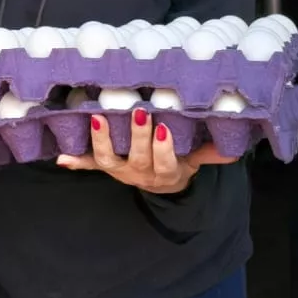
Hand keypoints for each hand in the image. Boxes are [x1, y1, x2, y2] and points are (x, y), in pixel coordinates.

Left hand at [56, 108, 235, 193]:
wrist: (159, 184)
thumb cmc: (177, 163)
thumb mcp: (194, 162)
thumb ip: (210, 154)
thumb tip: (235, 149)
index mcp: (165, 172)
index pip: (165, 163)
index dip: (164, 148)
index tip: (164, 128)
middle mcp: (140, 173)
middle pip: (138, 158)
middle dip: (137, 137)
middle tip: (137, 113)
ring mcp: (120, 170)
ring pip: (109, 159)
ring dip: (102, 140)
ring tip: (98, 118)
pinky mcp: (105, 166)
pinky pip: (89, 165)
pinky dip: (76, 161)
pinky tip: (62, 157)